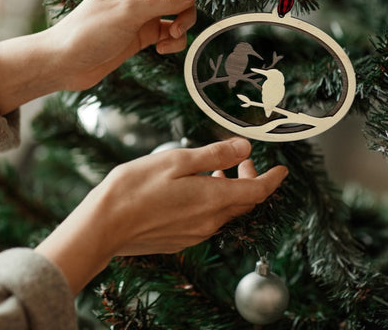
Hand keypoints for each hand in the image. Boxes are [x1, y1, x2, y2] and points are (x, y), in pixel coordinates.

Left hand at [0, 0, 211, 113]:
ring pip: (180, 9)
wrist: (66, 62)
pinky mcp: (144, 33)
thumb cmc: (88, 31)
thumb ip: (164, 1)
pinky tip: (162, 49)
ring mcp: (144, 12)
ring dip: (184, 23)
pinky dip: (173, 40)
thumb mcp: (129, 12)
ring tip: (170, 36)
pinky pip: (171, 31)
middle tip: (196, 11)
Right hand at [35, 138, 287, 294]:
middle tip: (242, 159)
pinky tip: (195, 189)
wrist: (105, 225)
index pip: (257, 191)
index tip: (283, 170)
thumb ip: (214, 155)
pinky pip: (208, 220)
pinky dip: (212, 202)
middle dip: (249, 179)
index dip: (273, 179)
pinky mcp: (180, 240)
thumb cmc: (137, 187)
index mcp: (213, 200)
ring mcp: (195, 234)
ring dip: (229, 190)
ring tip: (217, 170)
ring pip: (225, 211)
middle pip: (243, 202)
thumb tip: (244, 147)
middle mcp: (209, 221)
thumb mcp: (177, 161)